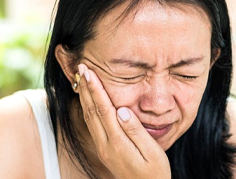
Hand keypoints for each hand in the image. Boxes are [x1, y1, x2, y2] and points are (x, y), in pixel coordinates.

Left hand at [77, 64, 170, 178]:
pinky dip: (88, 108)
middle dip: (86, 88)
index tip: (89, 72)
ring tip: (82, 79)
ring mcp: (103, 148)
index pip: (104, 110)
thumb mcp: (152, 152)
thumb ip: (136, 131)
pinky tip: (89, 101)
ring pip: (89, 118)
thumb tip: (122, 110)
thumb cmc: (155, 172)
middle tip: (81, 68)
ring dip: (85, 97)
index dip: (96, 90)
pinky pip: (92, 125)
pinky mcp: (104, 149)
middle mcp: (106, 144)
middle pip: (92, 111)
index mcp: (118, 143)